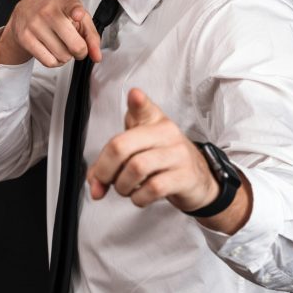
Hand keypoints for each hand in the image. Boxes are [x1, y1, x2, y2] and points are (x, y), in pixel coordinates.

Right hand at [0, 0, 101, 66]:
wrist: (25, 9)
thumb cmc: (56, 12)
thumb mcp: (77, 16)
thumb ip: (91, 35)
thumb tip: (97, 56)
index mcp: (64, 2)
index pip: (72, 6)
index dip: (76, 12)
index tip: (78, 14)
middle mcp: (48, 11)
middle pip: (75, 45)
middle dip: (81, 51)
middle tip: (77, 46)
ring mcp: (34, 25)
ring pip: (62, 56)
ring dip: (67, 57)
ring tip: (62, 45)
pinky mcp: (25, 38)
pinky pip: (49, 62)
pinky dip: (55, 62)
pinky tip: (53, 51)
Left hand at [86, 88, 219, 212]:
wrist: (198, 178)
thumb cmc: (162, 158)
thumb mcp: (138, 149)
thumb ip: (110, 162)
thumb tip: (94, 184)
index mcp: (153, 121)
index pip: (144, 108)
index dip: (138, 101)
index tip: (134, 95)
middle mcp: (166, 133)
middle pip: (122, 146)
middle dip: (105, 169)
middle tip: (105, 180)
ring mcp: (177, 154)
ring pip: (136, 168)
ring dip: (122, 186)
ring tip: (125, 188)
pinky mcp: (184, 177)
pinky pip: (153, 188)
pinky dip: (138, 197)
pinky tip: (140, 195)